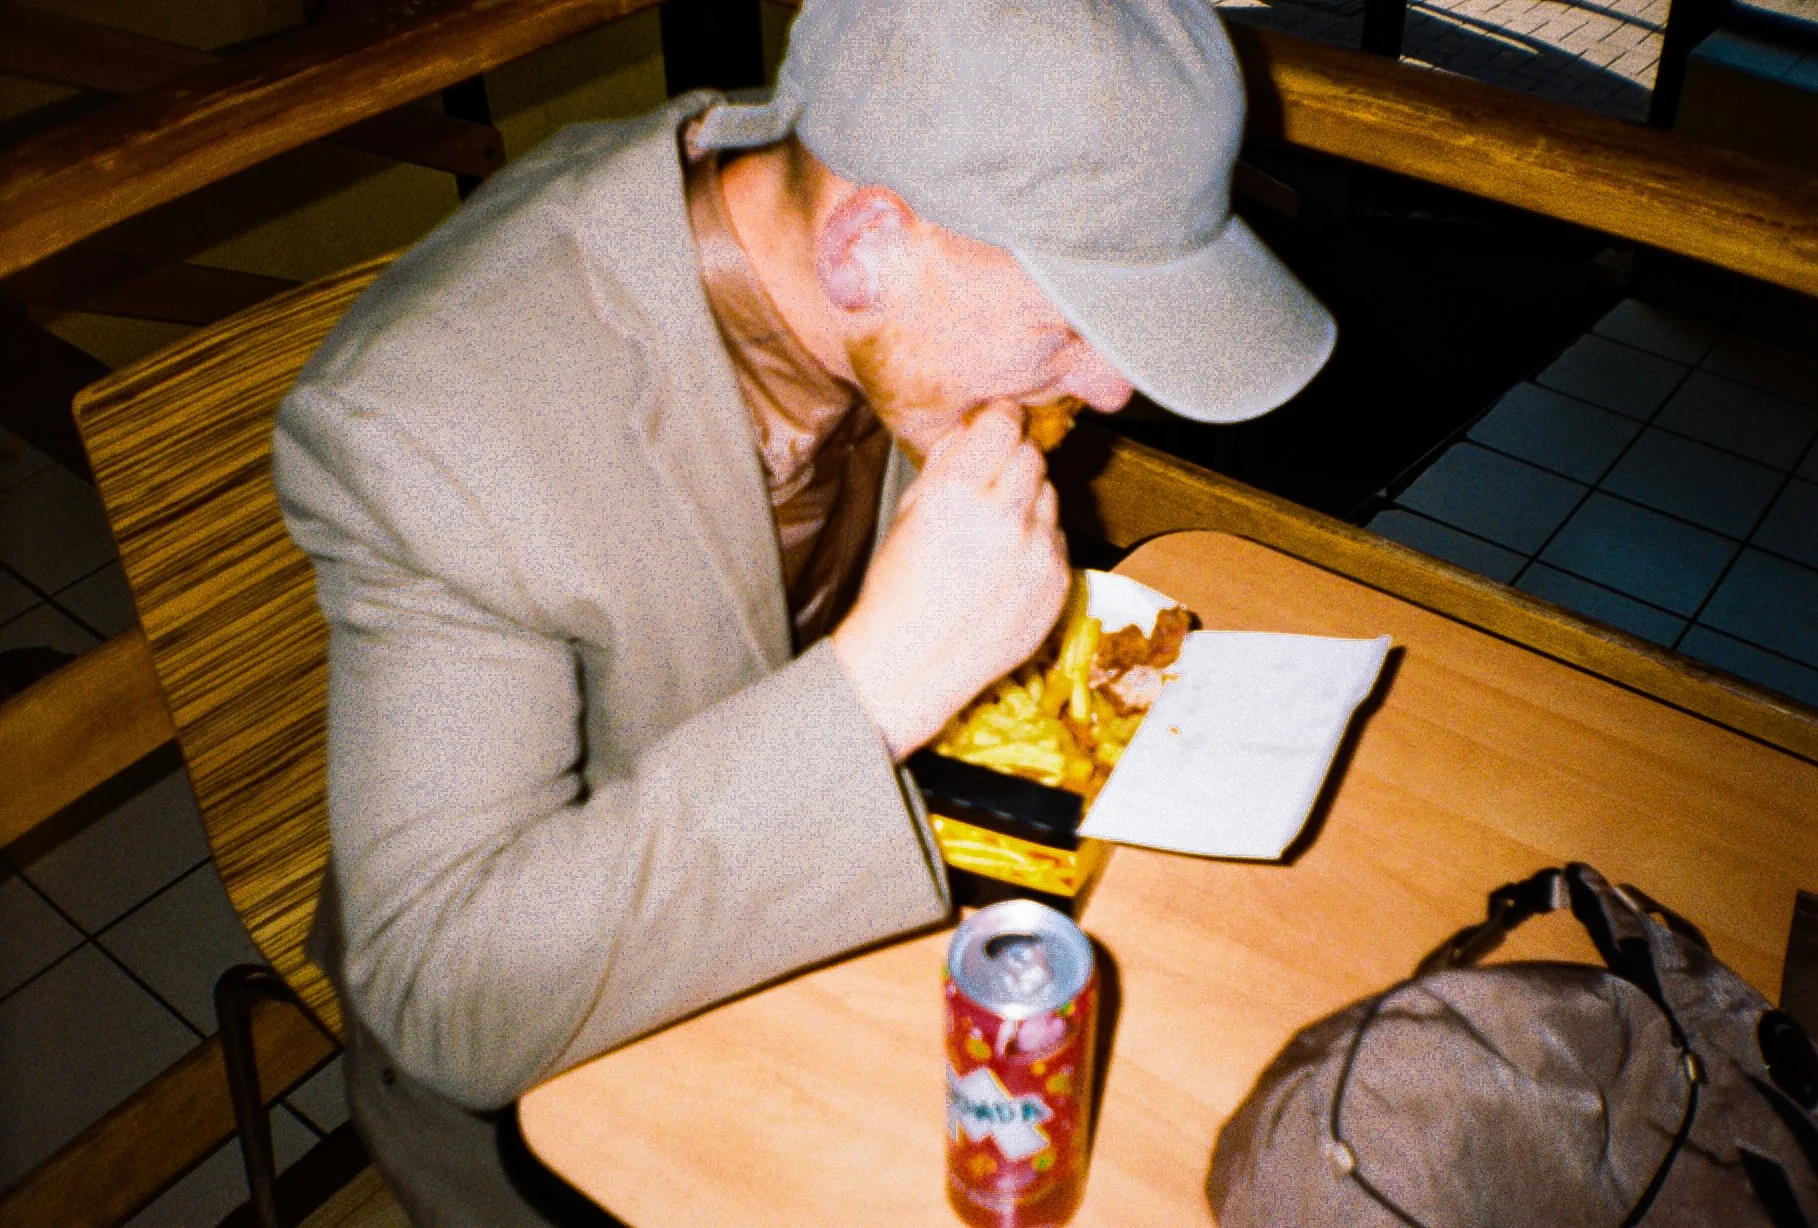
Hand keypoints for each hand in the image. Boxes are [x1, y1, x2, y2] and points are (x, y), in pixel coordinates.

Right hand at [831, 403, 1069, 759]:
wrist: (914, 664)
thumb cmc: (899, 591)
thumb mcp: (908, 513)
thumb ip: (946, 464)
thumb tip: (972, 429)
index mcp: (958, 492)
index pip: (1003, 424)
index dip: (998, 422)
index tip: (994, 428)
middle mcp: (1004, 516)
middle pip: (1033, 456)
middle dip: (1013, 461)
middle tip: (990, 485)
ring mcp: (1038, 552)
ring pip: (1050, 494)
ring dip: (1028, 502)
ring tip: (994, 534)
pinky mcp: (1059, 581)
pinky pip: (1058, 538)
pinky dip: (1038, 542)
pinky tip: (1005, 565)